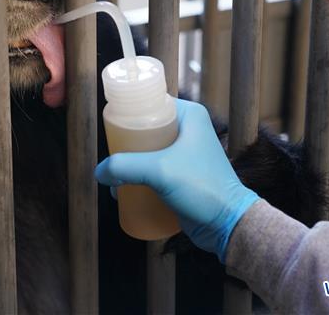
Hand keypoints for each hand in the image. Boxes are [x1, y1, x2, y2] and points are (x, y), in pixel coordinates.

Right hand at [94, 99, 258, 261]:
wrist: (229, 225)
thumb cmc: (202, 188)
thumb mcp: (159, 171)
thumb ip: (124, 167)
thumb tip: (99, 172)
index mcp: (189, 115)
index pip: (150, 104)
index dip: (128, 114)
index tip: (110, 129)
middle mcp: (188, 130)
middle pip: (145, 129)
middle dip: (125, 145)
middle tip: (112, 158)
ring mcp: (185, 153)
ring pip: (147, 151)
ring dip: (130, 164)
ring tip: (115, 179)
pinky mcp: (182, 175)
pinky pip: (154, 169)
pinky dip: (140, 177)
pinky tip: (126, 190)